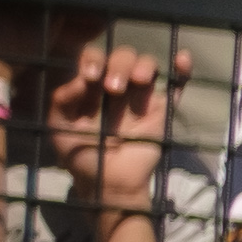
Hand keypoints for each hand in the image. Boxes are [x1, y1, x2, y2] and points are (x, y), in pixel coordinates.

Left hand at [48, 43, 169, 221]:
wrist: (110, 184)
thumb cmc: (81, 157)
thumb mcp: (59, 128)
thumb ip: (62, 101)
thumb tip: (81, 78)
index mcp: (91, 87)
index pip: (94, 58)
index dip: (94, 59)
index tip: (91, 76)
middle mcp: (117, 86)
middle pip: (122, 57)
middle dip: (118, 65)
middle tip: (114, 89)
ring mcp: (141, 98)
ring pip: (148, 66)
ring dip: (144, 65)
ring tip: (139, 80)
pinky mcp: (162, 111)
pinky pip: (177, 87)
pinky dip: (183, 71)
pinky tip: (182, 57)